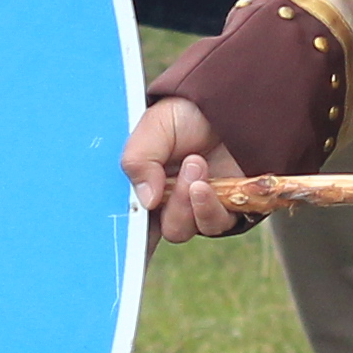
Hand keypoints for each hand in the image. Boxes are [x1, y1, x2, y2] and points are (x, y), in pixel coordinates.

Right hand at [122, 95, 246, 250]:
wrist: (233, 103)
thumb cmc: (188, 112)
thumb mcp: (153, 126)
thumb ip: (138, 160)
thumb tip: (146, 201)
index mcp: (143, 182)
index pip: (129, 219)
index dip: (124, 236)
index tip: (119, 250)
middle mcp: (166, 199)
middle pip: (155, 228)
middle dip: (168, 204)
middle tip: (184, 165)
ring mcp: (196, 207)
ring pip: (181, 230)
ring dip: (187, 203)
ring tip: (197, 165)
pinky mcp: (225, 210)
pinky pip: (213, 226)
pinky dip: (208, 209)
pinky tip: (209, 185)